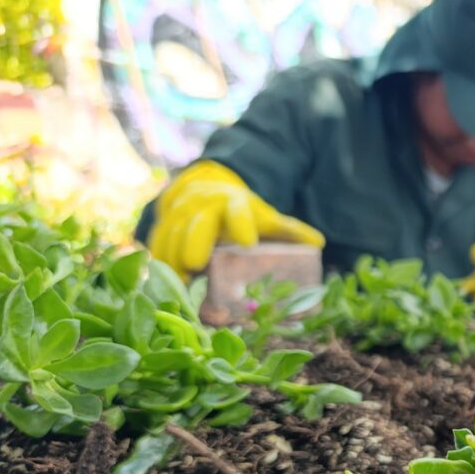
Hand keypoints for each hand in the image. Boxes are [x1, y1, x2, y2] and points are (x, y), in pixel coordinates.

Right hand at [147, 160, 323, 277]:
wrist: (201, 188)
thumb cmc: (239, 212)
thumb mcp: (263, 216)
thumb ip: (288, 230)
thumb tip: (319, 243)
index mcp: (232, 203)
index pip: (237, 210)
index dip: (241, 223)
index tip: (247, 242)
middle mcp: (203, 206)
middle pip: (197, 223)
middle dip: (195, 242)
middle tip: (196, 264)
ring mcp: (179, 215)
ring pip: (172, 235)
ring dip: (173, 259)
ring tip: (180, 284)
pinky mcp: (160, 226)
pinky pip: (155, 245)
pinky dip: (158, 263)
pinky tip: (163, 283)